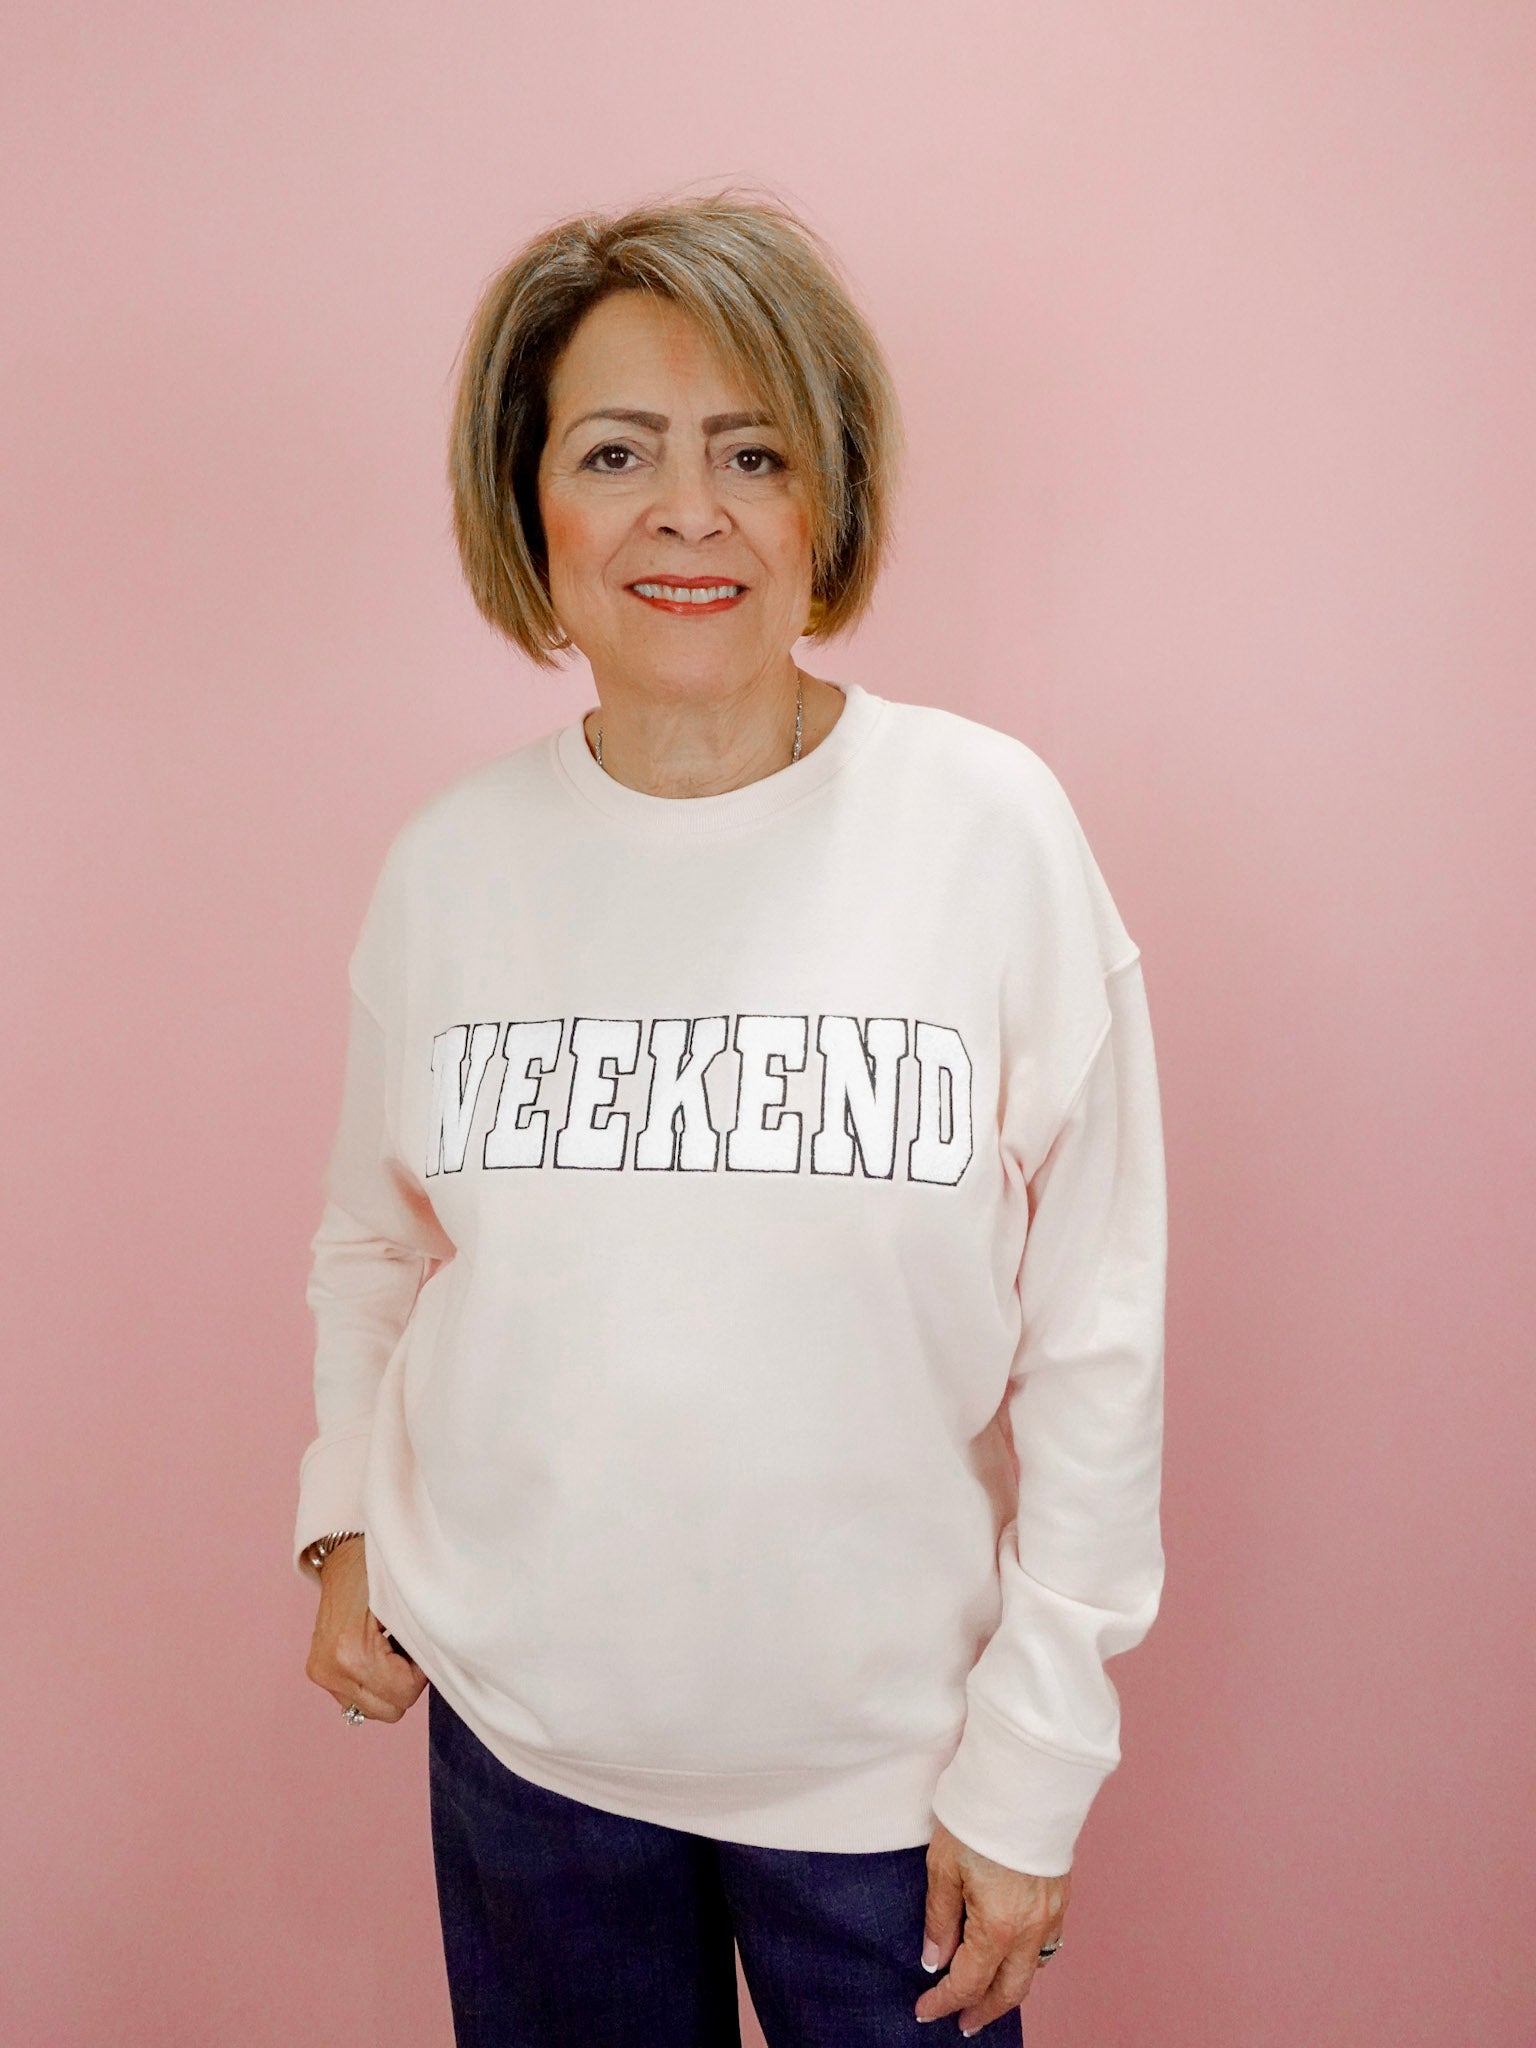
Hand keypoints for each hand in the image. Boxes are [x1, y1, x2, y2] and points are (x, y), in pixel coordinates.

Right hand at [305, 1535, 427, 1722]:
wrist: (342, 1556)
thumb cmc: (379, 1571)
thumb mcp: (406, 1602)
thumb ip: (423, 1639)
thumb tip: (446, 1667)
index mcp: (351, 1653)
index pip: (404, 1694)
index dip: (420, 1672)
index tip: (417, 1644)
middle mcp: (330, 1670)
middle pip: (389, 1711)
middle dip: (404, 1682)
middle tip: (404, 1647)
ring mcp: (321, 1675)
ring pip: (374, 1709)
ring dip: (388, 1684)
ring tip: (388, 1647)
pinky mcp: (317, 1674)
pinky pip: (358, 1699)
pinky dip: (373, 1681)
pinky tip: (374, 1652)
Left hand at [914, 1818, 1070, 2033]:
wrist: (1025, 1780)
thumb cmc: (980, 1818)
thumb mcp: (943, 1867)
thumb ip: (940, 1919)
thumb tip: (934, 1960)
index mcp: (998, 1927)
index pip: (969, 1983)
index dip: (944, 2002)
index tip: (925, 2010)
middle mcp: (1031, 1929)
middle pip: (1009, 1991)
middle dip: (984, 2011)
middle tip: (963, 2023)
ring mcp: (1052, 1914)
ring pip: (1034, 1970)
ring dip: (1009, 1988)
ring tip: (986, 1994)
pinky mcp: (1061, 1896)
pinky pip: (1049, 1944)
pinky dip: (1029, 1960)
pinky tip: (1014, 1955)